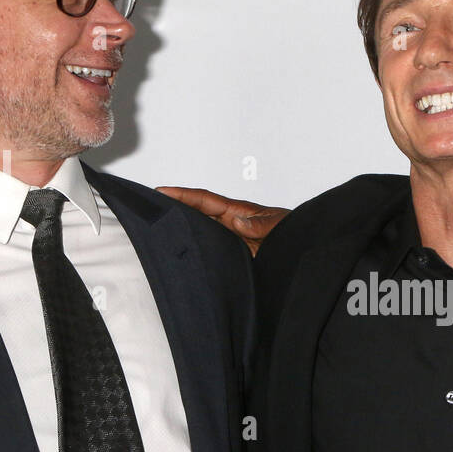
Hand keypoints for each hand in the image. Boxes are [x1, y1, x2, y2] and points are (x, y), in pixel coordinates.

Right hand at [156, 186, 288, 255]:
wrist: (305, 255)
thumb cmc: (297, 233)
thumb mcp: (282, 225)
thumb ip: (261, 225)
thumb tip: (238, 223)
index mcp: (239, 213)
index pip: (205, 200)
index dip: (183, 195)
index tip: (161, 191)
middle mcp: (231, 225)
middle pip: (196, 215)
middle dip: (173, 210)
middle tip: (147, 208)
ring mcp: (231, 242)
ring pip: (200, 234)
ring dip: (182, 232)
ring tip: (156, 232)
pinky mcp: (234, 258)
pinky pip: (210, 253)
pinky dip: (196, 254)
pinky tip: (183, 260)